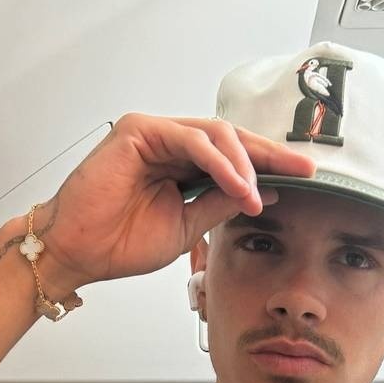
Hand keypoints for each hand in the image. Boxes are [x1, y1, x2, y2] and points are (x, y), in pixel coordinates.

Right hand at [30, 114, 317, 294]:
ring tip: (257, 195)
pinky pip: (192, 140)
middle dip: (269, 154)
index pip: (233, 156)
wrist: (79, 252)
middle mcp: (169, 142)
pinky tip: (236, 184)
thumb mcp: (187, 226)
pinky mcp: (138, 131)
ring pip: (215, 135)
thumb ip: (220, 203)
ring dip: (244, 165)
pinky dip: (219, 162)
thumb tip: (264, 191)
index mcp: (180, 163)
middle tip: (302, 169)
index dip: (269, 164)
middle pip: (230, 138)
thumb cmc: (119, 242)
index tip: (304, 176)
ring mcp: (153, 133)